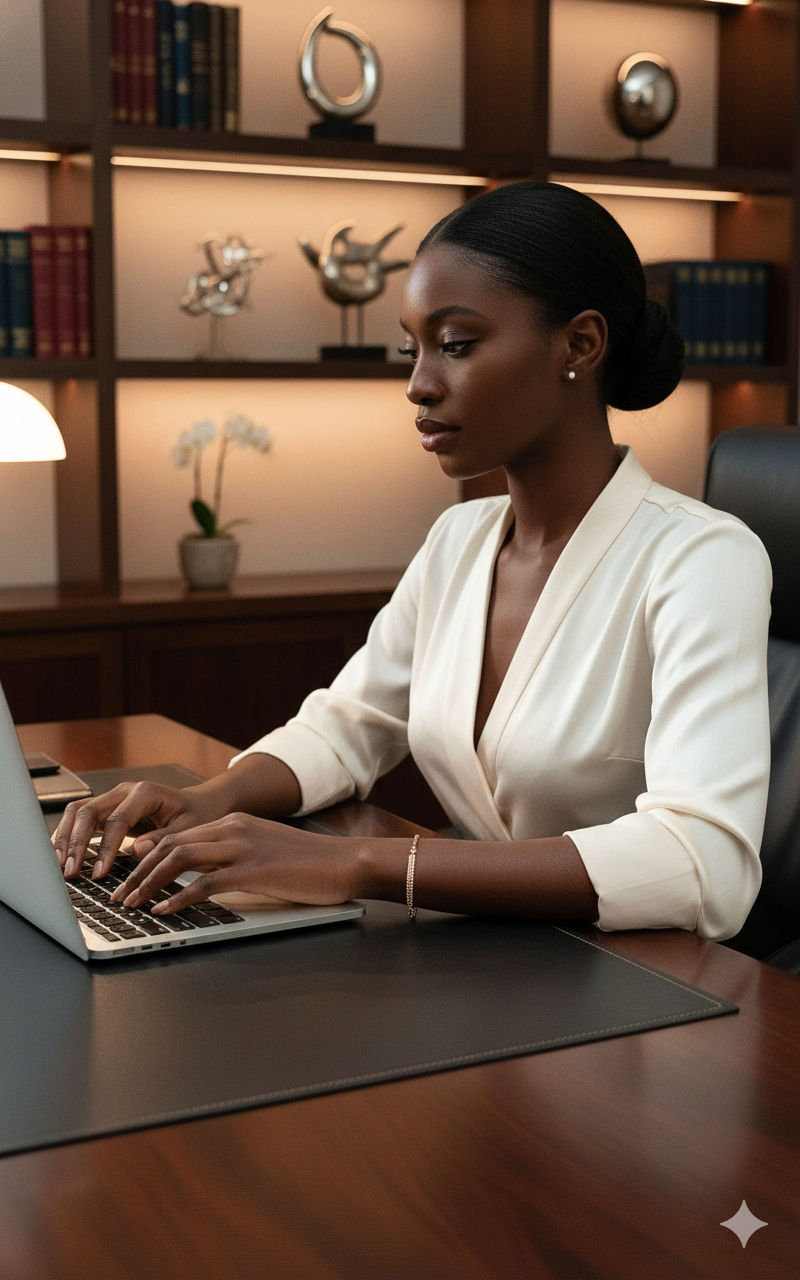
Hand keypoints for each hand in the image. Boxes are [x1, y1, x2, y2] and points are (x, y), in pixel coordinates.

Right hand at [52, 782, 226, 879]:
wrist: (199, 804)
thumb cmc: (197, 815)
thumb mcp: (190, 829)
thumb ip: (164, 839)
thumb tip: (137, 850)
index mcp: (145, 793)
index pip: (117, 820)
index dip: (106, 848)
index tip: (100, 873)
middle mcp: (124, 792)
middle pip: (88, 811)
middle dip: (76, 842)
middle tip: (71, 871)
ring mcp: (113, 799)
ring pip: (78, 811)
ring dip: (66, 837)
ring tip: (60, 865)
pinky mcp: (108, 810)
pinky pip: (81, 819)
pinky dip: (69, 835)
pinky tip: (63, 856)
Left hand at [109, 813, 359, 911]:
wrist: (346, 862)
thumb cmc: (310, 864)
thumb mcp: (265, 851)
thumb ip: (233, 857)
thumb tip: (203, 878)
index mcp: (234, 822)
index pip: (177, 837)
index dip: (147, 858)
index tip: (129, 878)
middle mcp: (233, 828)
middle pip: (169, 845)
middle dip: (137, 872)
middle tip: (119, 896)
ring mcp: (241, 847)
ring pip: (178, 860)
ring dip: (148, 884)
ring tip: (131, 905)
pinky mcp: (251, 870)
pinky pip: (203, 884)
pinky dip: (177, 898)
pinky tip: (163, 911)